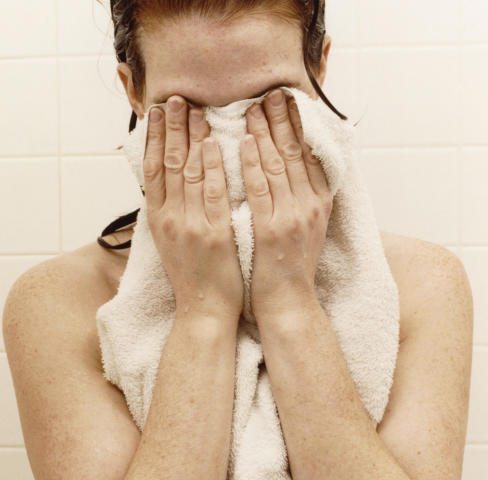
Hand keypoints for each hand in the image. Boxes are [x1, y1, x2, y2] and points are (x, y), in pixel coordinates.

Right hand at [144, 96, 242, 321]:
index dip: (155, 138)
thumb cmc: (193, 274)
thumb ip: (172, 206)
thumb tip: (171, 176)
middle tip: (177, 98)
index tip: (158, 111)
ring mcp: (190, 226)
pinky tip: (215, 143)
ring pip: (189, 173)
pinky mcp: (213, 234)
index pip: (152, 169)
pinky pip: (213, 193)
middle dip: (173, 128)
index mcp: (157, 219)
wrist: (204, 310)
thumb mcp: (172, 238)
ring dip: (193, 137)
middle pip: (168, 164)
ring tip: (198, 109)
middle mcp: (169, 219)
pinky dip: (213, 166)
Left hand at [241, 89, 332, 318]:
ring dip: (265, 132)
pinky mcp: (272, 230)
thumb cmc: (286, 268)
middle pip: (296, 153)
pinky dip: (253, 163)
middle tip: (272, 92)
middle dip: (284, 120)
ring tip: (253, 107)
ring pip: (278, 165)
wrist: (287, 304)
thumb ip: (298, 198)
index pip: (309, 154)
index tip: (290, 100)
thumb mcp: (303, 227)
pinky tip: (244, 142)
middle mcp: (309, 205)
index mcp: (318, 202)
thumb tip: (291, 170)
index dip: (300, 125)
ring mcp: (292, 217)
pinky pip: (261, 190)